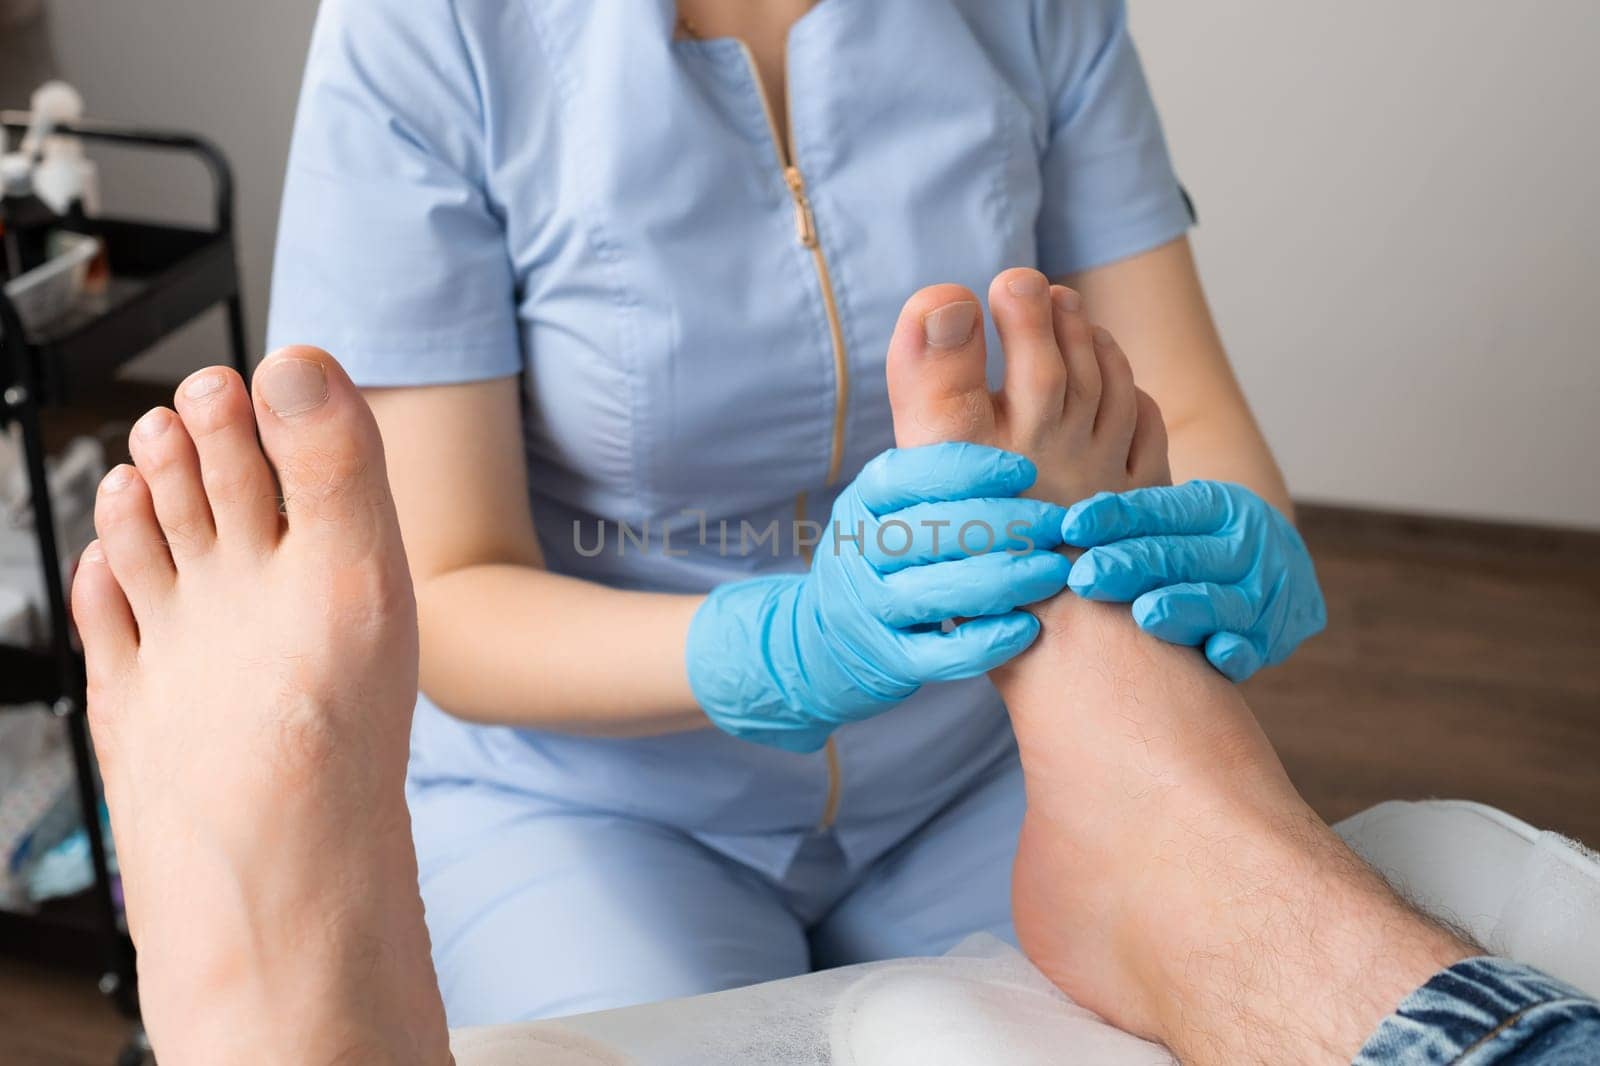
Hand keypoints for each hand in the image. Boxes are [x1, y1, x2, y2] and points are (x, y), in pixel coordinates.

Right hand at [688, 443, 1073, 751]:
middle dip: (1006, 525)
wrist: (829, 642)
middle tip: (1059, 523)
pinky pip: (941, 653)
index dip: (974, 470)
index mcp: (867, 497)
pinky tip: (1026, 628)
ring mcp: (871, 608)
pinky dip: (987, 641)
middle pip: (934, 530)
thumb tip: (964, 366)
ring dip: (1005, 581)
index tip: (1026, 472)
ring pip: (939, 592)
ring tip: (1054, 572)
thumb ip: (938, 454)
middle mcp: (862, 549)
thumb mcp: (895, 499)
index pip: (916, 472)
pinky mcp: (888, 659)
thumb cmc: (891, 554)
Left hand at [1061, 481, 1325, 680]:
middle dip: (1132, 566)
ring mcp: (1262, 594)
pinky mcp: (1270, 639)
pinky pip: (1253, 647)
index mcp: (1220, 508)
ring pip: (1220, 601)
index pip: (1164, 510)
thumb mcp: (1183, 518)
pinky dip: (1237, 650)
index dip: (1118, 517)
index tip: (1070, 526)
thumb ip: (1135, 524)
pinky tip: (1216, 652)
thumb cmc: (1204, 544)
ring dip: (1183, 607)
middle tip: (1084, 577)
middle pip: (1184, 556)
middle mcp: (1246, 546)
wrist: (1284, 571)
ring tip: (1144, 614)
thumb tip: (1060, 527)